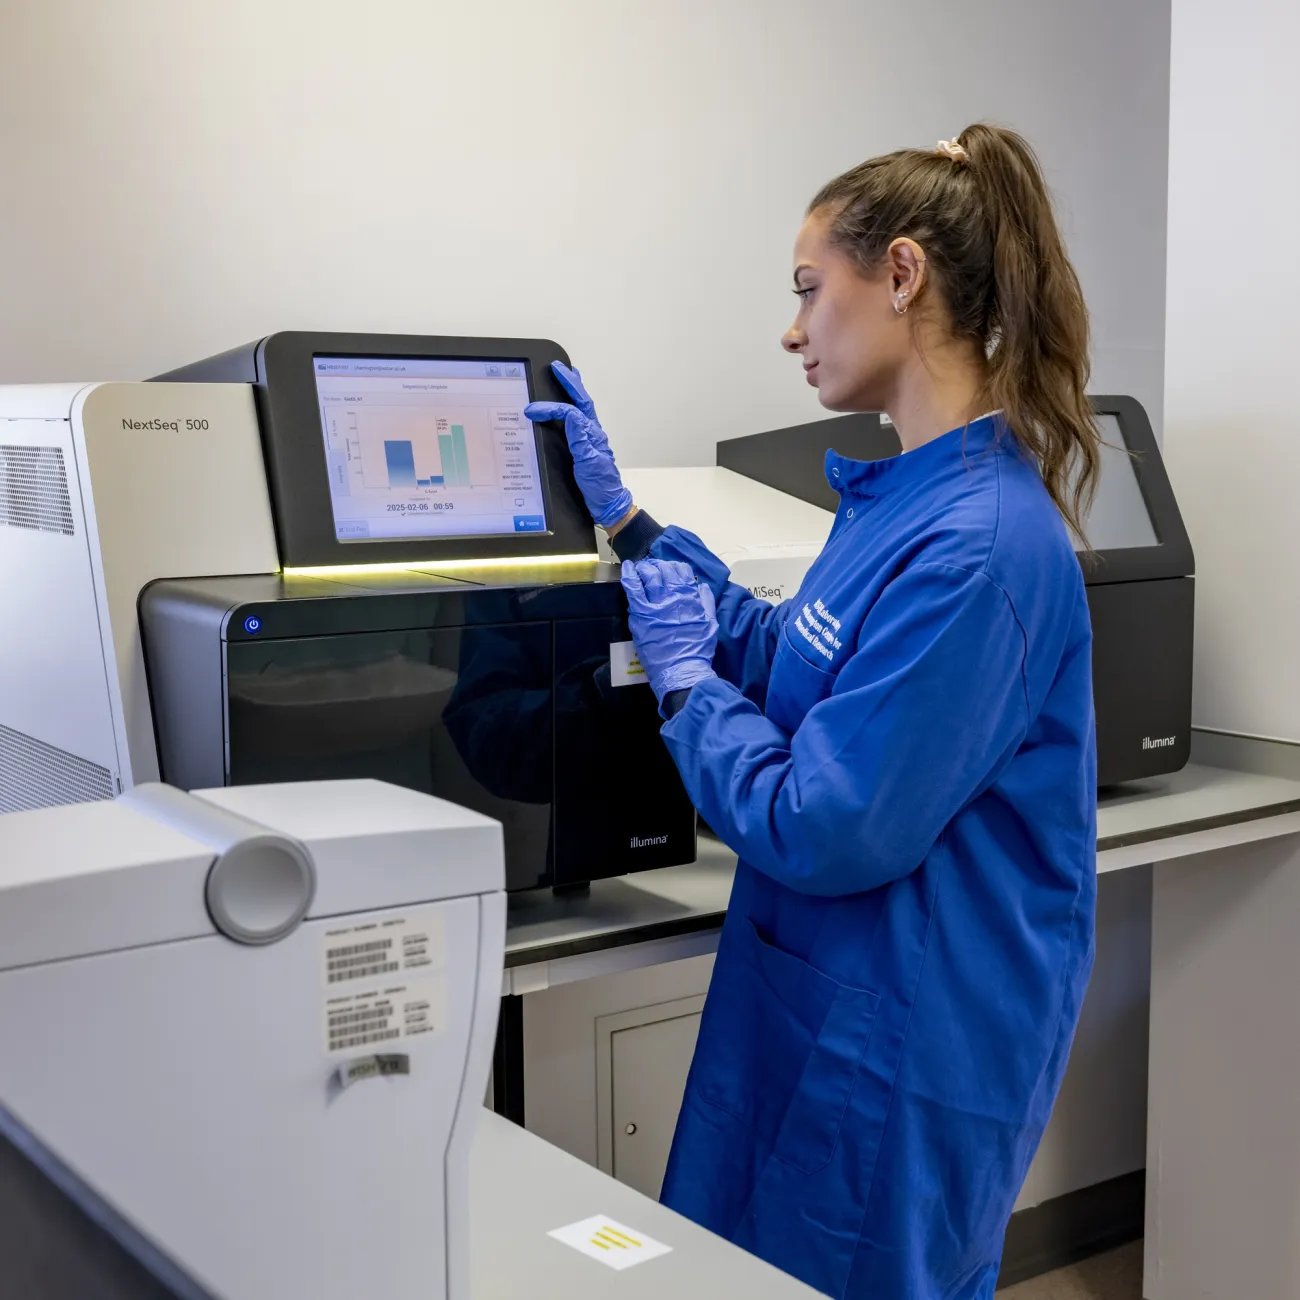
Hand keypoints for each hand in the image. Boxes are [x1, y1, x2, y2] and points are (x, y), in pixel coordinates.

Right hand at [524, 361, 634, 529]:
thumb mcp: (589, 464)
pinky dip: (570, 409)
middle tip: (557, 367)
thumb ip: (581, 440)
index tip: (531, 410)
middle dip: (569, 382)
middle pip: (580, 401)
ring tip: (565, 376)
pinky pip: (576, 422)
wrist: (608, 505)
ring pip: (580, 408)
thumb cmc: (601, 487)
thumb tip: (571, 416)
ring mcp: (587, 439)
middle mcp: (591, 433)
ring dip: (572, 391)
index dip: (550, 408)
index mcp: (592, 434)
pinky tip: (563, 408)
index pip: (570, 412)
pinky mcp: (582, 448)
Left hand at [621, 560, 717, 704]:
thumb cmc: (698, 650)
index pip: (682, 572)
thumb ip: (707, 602)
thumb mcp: (710, 624)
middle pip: (664, 571)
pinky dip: (629, 576)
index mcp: (690, 598)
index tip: (670, 569)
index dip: (675, 567)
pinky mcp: (641, 615)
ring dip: (645, 569)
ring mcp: (656, 605)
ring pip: (649, 577)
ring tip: (641, 567)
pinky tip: (628, 567)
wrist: (682, 670)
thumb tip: (702, 586)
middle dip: (659, 566)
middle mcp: (674, 597)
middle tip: (653, 567)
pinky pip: (633, 590)